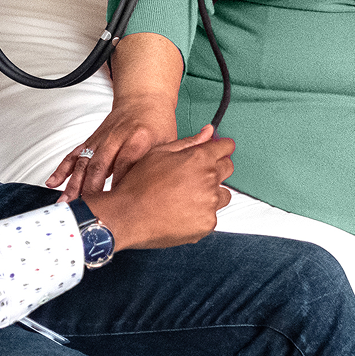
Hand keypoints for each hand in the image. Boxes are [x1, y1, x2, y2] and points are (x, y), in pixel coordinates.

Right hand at [48, 97, 176, 200]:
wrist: (144, 99)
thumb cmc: (158, 124)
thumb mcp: (168, 143)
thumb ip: (163, 166)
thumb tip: (162, 195)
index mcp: (140, 139)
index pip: (126, 164)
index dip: (119, 186)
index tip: (115, 206)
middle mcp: (117, 138)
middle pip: (101, 165)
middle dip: (91, 189)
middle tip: (86, 210)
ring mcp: (102, 139)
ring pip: (85, 162)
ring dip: (74, 184)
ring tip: (66, 203)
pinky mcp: (92, 140)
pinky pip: (75, 154)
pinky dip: (63, 168)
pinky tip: (54, 182)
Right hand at [86, 126, 233, 249]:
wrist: (127, 216)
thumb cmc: (139, 184)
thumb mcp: (159, 153)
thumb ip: (189, 142)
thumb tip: (208, 131)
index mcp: (199, 159)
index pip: (225, 148)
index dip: (222, 148)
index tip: (220, 151)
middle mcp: (209, 180)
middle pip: (227, 169)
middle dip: (217, 168)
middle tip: (195, 175)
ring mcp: (209, 204)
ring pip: (222, 195)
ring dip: (211, 193)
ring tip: (186, 197)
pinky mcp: (206, 224)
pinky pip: (212, 216)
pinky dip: (201, 214)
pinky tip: (181, 212)